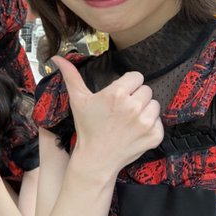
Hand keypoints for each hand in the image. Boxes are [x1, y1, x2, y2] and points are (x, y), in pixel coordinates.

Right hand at [54, 56, 163, 175]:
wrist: (96, 158)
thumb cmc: (86, 127)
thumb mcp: (78, 100)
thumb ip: (70, 76)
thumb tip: (57, 57)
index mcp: (117, 94)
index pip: (136, 76)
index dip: (128, 84)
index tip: (119, 95)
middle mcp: (134, 106)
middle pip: (146, 89)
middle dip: (136, 96)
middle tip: (121, 109)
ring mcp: (146, 122)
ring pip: (154, 104)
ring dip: (144, 110)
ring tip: (129, 119)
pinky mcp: (155, 135)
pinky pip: (158, 122)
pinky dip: (150, 125)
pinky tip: (134, 131)